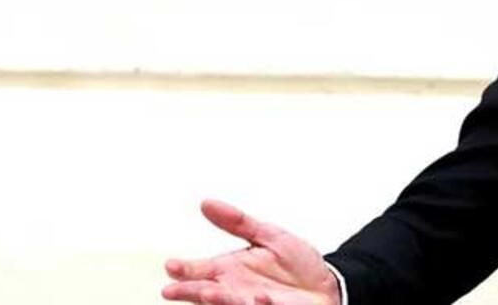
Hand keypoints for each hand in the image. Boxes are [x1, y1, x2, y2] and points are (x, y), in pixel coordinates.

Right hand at [162, 199, 341, 304]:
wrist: (326, 285)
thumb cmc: (296, 265)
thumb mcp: (268, 236)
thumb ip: (238, 222)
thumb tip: (206, 203)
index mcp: (229, 271)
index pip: (198, 271)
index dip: (184, 269)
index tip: (171, 265)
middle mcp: (234, 291)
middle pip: (206, 293)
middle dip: (190, 292)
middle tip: (172, 291)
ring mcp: (250, 304)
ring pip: (229, 304)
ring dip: (219, 301)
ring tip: (208, 293)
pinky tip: (259, 297)